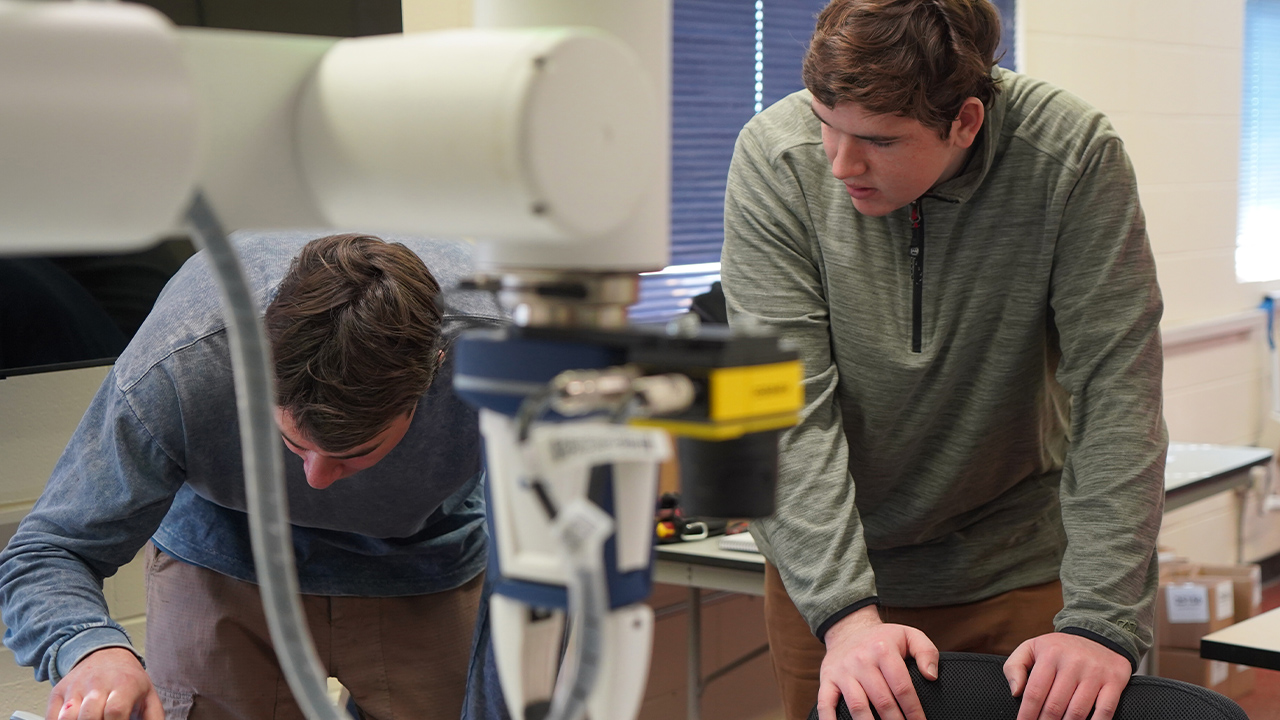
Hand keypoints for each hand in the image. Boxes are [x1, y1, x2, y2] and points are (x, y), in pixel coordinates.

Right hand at [47, 647, 163, 719]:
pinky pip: (52, 716)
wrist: (106, 655)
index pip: (116, 711)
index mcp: (124, 684)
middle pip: (89, 716)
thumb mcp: (148, 696)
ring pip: (68, 717)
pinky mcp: (58, 691)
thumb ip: (154, 718)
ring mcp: (75, 686)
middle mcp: (98, 683)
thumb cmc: (128, 681)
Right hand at [817, 605, 939, 719]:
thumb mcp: (909, 635)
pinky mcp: (828, 680)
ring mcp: (843, 672)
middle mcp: (861, 660)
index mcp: (883, 650)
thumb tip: (931, 676)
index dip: (913, 710)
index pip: (902, 687)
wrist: (848, 629)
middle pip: (882, 701)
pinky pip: (825, 703)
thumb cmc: (882, 638)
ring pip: (858, 706)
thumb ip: (927, 652)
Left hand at [1004, 633, 1131, 719]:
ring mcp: (1095, 672)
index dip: (1027, 714)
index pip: (1035, 692)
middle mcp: (1074, 662)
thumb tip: (1015, 692)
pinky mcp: (1114, 681)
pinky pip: (1104, 710)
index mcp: (1050, 654)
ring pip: (1077, 711)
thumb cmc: (1059, 649)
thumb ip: (1014, 667)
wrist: (1099, 635)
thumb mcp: (1032, 647)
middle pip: (1055, 705)